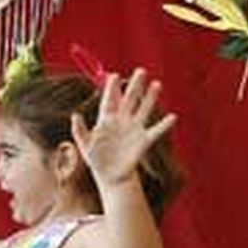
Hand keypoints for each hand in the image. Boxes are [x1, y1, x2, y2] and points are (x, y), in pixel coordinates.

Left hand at [71, 68, 175, 186]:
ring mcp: (134, 129)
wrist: (111, 176)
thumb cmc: (96, 159)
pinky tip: (172, 117)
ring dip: (150, 98)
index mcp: (106, 120)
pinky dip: (164, 125)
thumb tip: (75, 115)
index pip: (110, 100)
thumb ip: (79, 130)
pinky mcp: (143, 141)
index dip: (112, 89)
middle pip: (129, 99)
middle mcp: (122, 120)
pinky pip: (155, 131)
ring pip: (143, 110)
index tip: (114, 76)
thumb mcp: (85, 145)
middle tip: (141, 71)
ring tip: (157, 84)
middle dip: (134, 86)